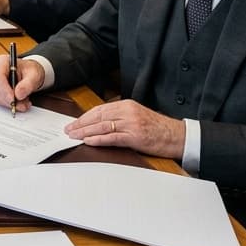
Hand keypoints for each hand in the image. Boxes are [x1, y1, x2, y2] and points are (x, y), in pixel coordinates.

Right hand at [0, 53, 43, 111]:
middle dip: (8, 99)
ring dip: (9, 103)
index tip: (12, 100)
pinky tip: (18, 102)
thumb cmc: (30, 71)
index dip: (4, 89)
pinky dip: (8, 104)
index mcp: (2, 61)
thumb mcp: (34, 75)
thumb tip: (18, 94)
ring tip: (24, 103)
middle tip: (22, 105)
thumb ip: (28, 84)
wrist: (29, 74)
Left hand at [65, 100, 185, 158]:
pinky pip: (112, 137)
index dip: (84, 117)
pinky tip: (88, 141)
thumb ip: (119, 117)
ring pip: (102, 126)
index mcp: (127, 105)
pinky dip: (98, 139)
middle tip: (68, 130)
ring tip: (73, 136)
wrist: (177, 136)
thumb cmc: (157, 128)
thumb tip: (98, 123)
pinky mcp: (135, 136)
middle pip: (98, 117)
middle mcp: (127, 112)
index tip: (73, 123)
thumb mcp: (136, 116)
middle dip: (80, 124)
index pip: (99, 109)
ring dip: (85, 132)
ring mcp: (131, 123)